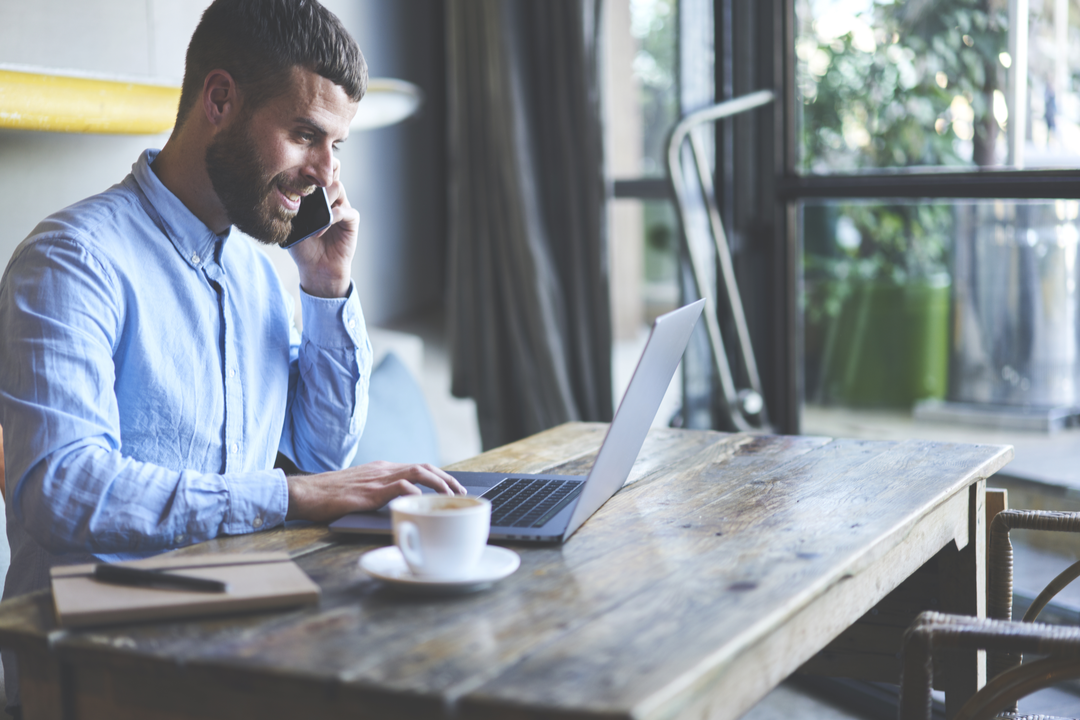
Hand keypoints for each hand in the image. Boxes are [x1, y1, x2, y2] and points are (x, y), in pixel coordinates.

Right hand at [285, 461, 467, 521]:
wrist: (305, 493)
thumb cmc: (330, 496)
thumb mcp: (362, 491)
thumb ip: (382, 494)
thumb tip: (404, 507)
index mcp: (383, 469)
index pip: (419, 467)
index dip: (440, 477)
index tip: (455, 489)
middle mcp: (384, 470)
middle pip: (424, 467)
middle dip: (447, 479)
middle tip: (462, 493)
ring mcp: (377, 479)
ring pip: (417, 473)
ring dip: (439, 483)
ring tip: (451, 496)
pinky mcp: (368, 492)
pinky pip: (398, 487)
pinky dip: (414, 492)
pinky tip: (424, 502)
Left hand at [289, 158, 357, 298]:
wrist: (316, 268)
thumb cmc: (303, 247)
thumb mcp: (291, 224)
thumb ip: (290, 207)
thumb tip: (283, 191)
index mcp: (316, 194)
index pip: (316, 169)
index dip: (309, 165)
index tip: (294, 172)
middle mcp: (331, 197)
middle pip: (333, 168)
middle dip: (321, 173)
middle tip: (307, 185)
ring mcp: (342, 206)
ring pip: (338, 187)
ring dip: (324, 198)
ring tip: (314, 212)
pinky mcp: (351, 220)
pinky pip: (344, 211)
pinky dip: (331, 218)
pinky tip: (320, 230)